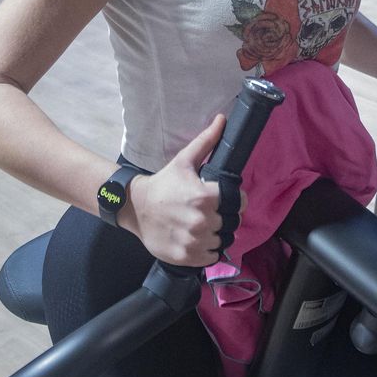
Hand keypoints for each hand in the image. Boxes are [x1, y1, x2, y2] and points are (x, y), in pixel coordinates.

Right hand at [126, 115, 225, 265]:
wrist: (136, 207)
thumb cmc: (163, 183)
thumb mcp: (184, 160)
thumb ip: (207, 141)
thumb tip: (223, 119)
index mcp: (205, 197)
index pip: (240, 203)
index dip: (237, 201)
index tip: (227, 200)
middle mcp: (202, 221)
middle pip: (232, 223)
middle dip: (225, 217)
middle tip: (212, 213)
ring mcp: (194, 241)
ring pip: (222, 241)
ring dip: (217, 234)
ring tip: (204, 226)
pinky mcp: (186, 256)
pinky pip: (210, 256)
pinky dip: (207, 250)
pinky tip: (197, 239)